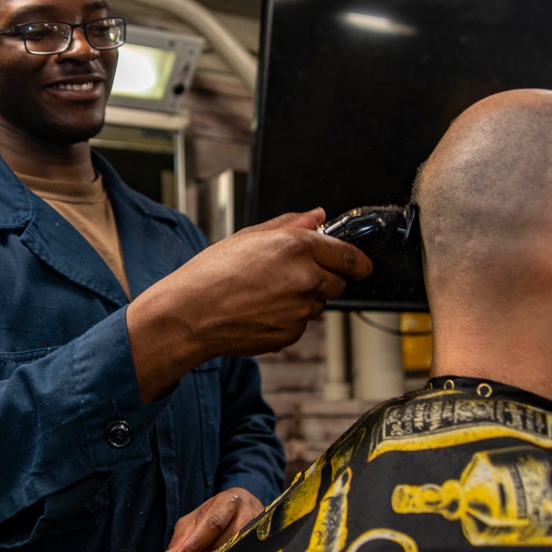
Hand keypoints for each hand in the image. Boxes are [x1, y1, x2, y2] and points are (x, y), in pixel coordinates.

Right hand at [129, 209, 372, 400]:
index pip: (348, 255)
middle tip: (291, 276)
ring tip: (265, 294)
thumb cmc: (211, 274)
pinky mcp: (291, 335)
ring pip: (318, 304)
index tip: (361, 266)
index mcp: (296, 247)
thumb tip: (318, 216)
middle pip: (339, 282)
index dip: (358, 261)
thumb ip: (291, 224)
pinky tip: (260, 311)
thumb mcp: (249, 237)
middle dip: (324, 278)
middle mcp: (305, 278)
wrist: (190, 314)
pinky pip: (300, 325)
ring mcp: (300, 310)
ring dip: (303, 299)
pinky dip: (287, 319)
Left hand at [155, 487, 263, 551]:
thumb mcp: (195, 521)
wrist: (247, 505)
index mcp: (229, 502)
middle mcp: (250, 515)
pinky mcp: (267, 549)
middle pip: (227, 542)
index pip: (212, 524)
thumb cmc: (216, 514)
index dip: (195, 544)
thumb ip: (180, 541)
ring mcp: (262, 532)